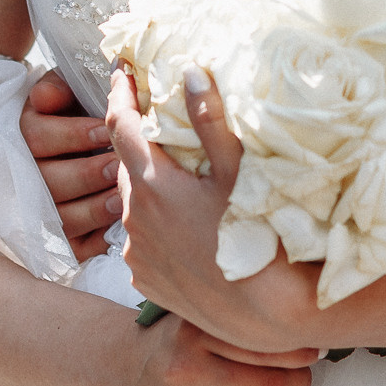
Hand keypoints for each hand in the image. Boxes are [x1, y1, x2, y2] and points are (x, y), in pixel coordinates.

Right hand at [21, 69, 119, 262]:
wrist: (87, 150)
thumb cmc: (80, 115)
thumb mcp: (67, 92)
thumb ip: (57, 87)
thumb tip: (46, 98)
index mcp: (26, 135)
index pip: (36, 137)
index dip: (72, 135)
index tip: (105, 131)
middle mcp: (27, 177)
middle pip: (48, 182)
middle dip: (86, 174)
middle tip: (118, 167)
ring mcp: (43, 212)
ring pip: (60, 219)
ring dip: (93, 209)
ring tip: (121, 197)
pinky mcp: (62, 241)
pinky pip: (74, 248)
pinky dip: (96, 240)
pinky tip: (118, 227)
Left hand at [108, 66, 266, 342]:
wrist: (265, 314)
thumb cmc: (258, 237)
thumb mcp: (239, 173)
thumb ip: (210, 121)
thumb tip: (189, 72)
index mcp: (154, 184)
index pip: (121, 124)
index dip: (120, 93)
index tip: (121, 72)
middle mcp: (135, 218)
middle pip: (127, 163)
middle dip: (140, 140)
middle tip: (161, 123)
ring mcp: (137, 252)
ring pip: (134, 202)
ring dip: (149, 184)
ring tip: (179, 177)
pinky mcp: (144, 279)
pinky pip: (141, 238)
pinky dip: (154, 222)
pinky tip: (183, 224)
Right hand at [124, 313, 315, 385]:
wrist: (125, 371)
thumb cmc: (176, 344)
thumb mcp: (200, 319)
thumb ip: (241, 324)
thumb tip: (308, 340)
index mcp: (194, 333)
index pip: (265, 346)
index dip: (299, 354)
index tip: (311, 354)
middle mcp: (185, 370)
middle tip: (304, 382)